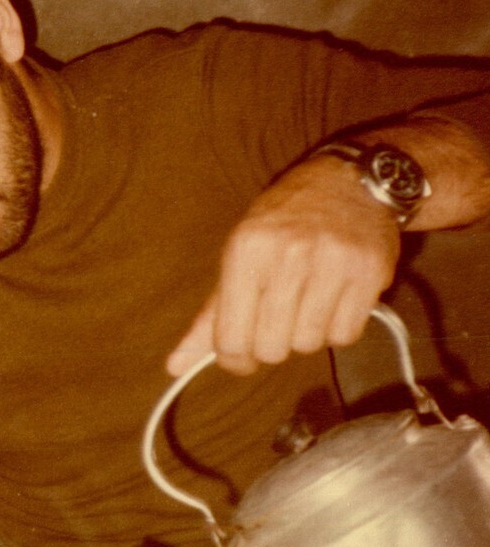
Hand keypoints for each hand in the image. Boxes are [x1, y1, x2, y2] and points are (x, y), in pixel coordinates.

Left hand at [166, 155, 400, 375]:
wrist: (350, 181)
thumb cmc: (284, 223)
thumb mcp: (238, 255)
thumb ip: (211, 316)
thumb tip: (176, 365)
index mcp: (247, 249)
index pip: (232, 338)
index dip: (234, 360)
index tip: (240, 357)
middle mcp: (289, 254)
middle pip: (272, 348)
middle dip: (271, 345)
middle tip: (277, 320)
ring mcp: (333, 263)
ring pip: (309, 344)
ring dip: (306, 334)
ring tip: (308, 302)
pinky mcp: (370, 273)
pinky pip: (345, 336)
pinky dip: (337, 329)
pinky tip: (333, 300)